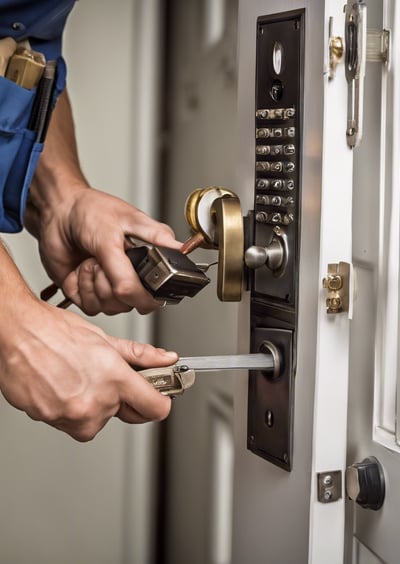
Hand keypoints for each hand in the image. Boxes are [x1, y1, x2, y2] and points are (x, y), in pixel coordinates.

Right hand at [0, 295, 176, 440]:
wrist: (17, 333)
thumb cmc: (55, 332)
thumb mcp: (104, 339)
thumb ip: (140, 356)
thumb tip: (166, 359)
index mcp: (115, 379)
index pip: (155, 408)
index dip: (159, 401)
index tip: (158, 397)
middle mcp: (96, 403)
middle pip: (124, 415)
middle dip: (118, 400)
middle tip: (102, 376)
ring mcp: (72, 415)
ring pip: (95, 421)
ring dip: (90, 405)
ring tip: (75, 377)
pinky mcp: (52, 421)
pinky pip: (71, 422)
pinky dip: (69, 408)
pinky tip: (61, 384)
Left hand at [25, 186, 180, 314]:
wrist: (60, 212)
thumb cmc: (93, 211)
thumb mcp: (126, 223)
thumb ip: (151, 243)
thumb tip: (177, 253)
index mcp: (148, 263)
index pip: (155, 296)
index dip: (140, 291)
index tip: (127, 270)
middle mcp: (131, 279)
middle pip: (130, 304)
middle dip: (111, 281)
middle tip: (104, 257)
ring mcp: (109, 288)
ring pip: (109, 307)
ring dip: (94, 281)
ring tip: (93, 258)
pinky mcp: (88, 293)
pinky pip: (90, 306)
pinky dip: (81, 287)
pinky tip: (81, 268)